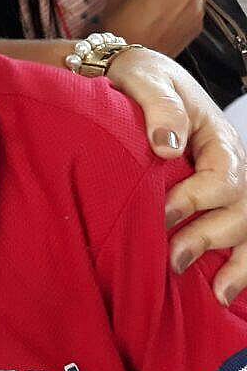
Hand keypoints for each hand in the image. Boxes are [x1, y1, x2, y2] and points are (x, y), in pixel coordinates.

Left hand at [107, 49, 246, 303]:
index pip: (225, 175)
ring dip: (238, 263)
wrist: (134, 77)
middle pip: (241, 208)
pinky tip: (225, 290)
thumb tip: (167, 146)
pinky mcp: (213, 202)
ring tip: (217, 294)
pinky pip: (238, 233)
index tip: (167, 212)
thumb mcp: (146, 79)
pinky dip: (239, 263)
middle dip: (212, 236)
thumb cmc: (139, 78)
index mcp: (217, 137)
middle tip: (174, 257)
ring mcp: (226, 187)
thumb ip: (159, 106)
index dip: (200, 197)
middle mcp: (230, 165)